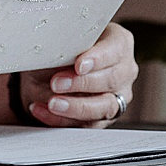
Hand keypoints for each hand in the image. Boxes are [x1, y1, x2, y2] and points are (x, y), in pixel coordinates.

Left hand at [20, 22, 136, 126]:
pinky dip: (61, 119)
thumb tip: (49, 46)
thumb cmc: (61, 49)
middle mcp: (123, 70)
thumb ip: (63, 43)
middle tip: (57, 82)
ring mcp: (116, 96)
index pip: (115, 49)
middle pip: (111, 79)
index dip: (98, 58)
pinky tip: (42, 109)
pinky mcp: (102, 118)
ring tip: (52, 103)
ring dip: (75, 106)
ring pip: (104, 106)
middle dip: (81, 83)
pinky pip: (86, 124)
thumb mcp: (60, 40)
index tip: (78, 65)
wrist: (46, 71)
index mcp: (118, 43)